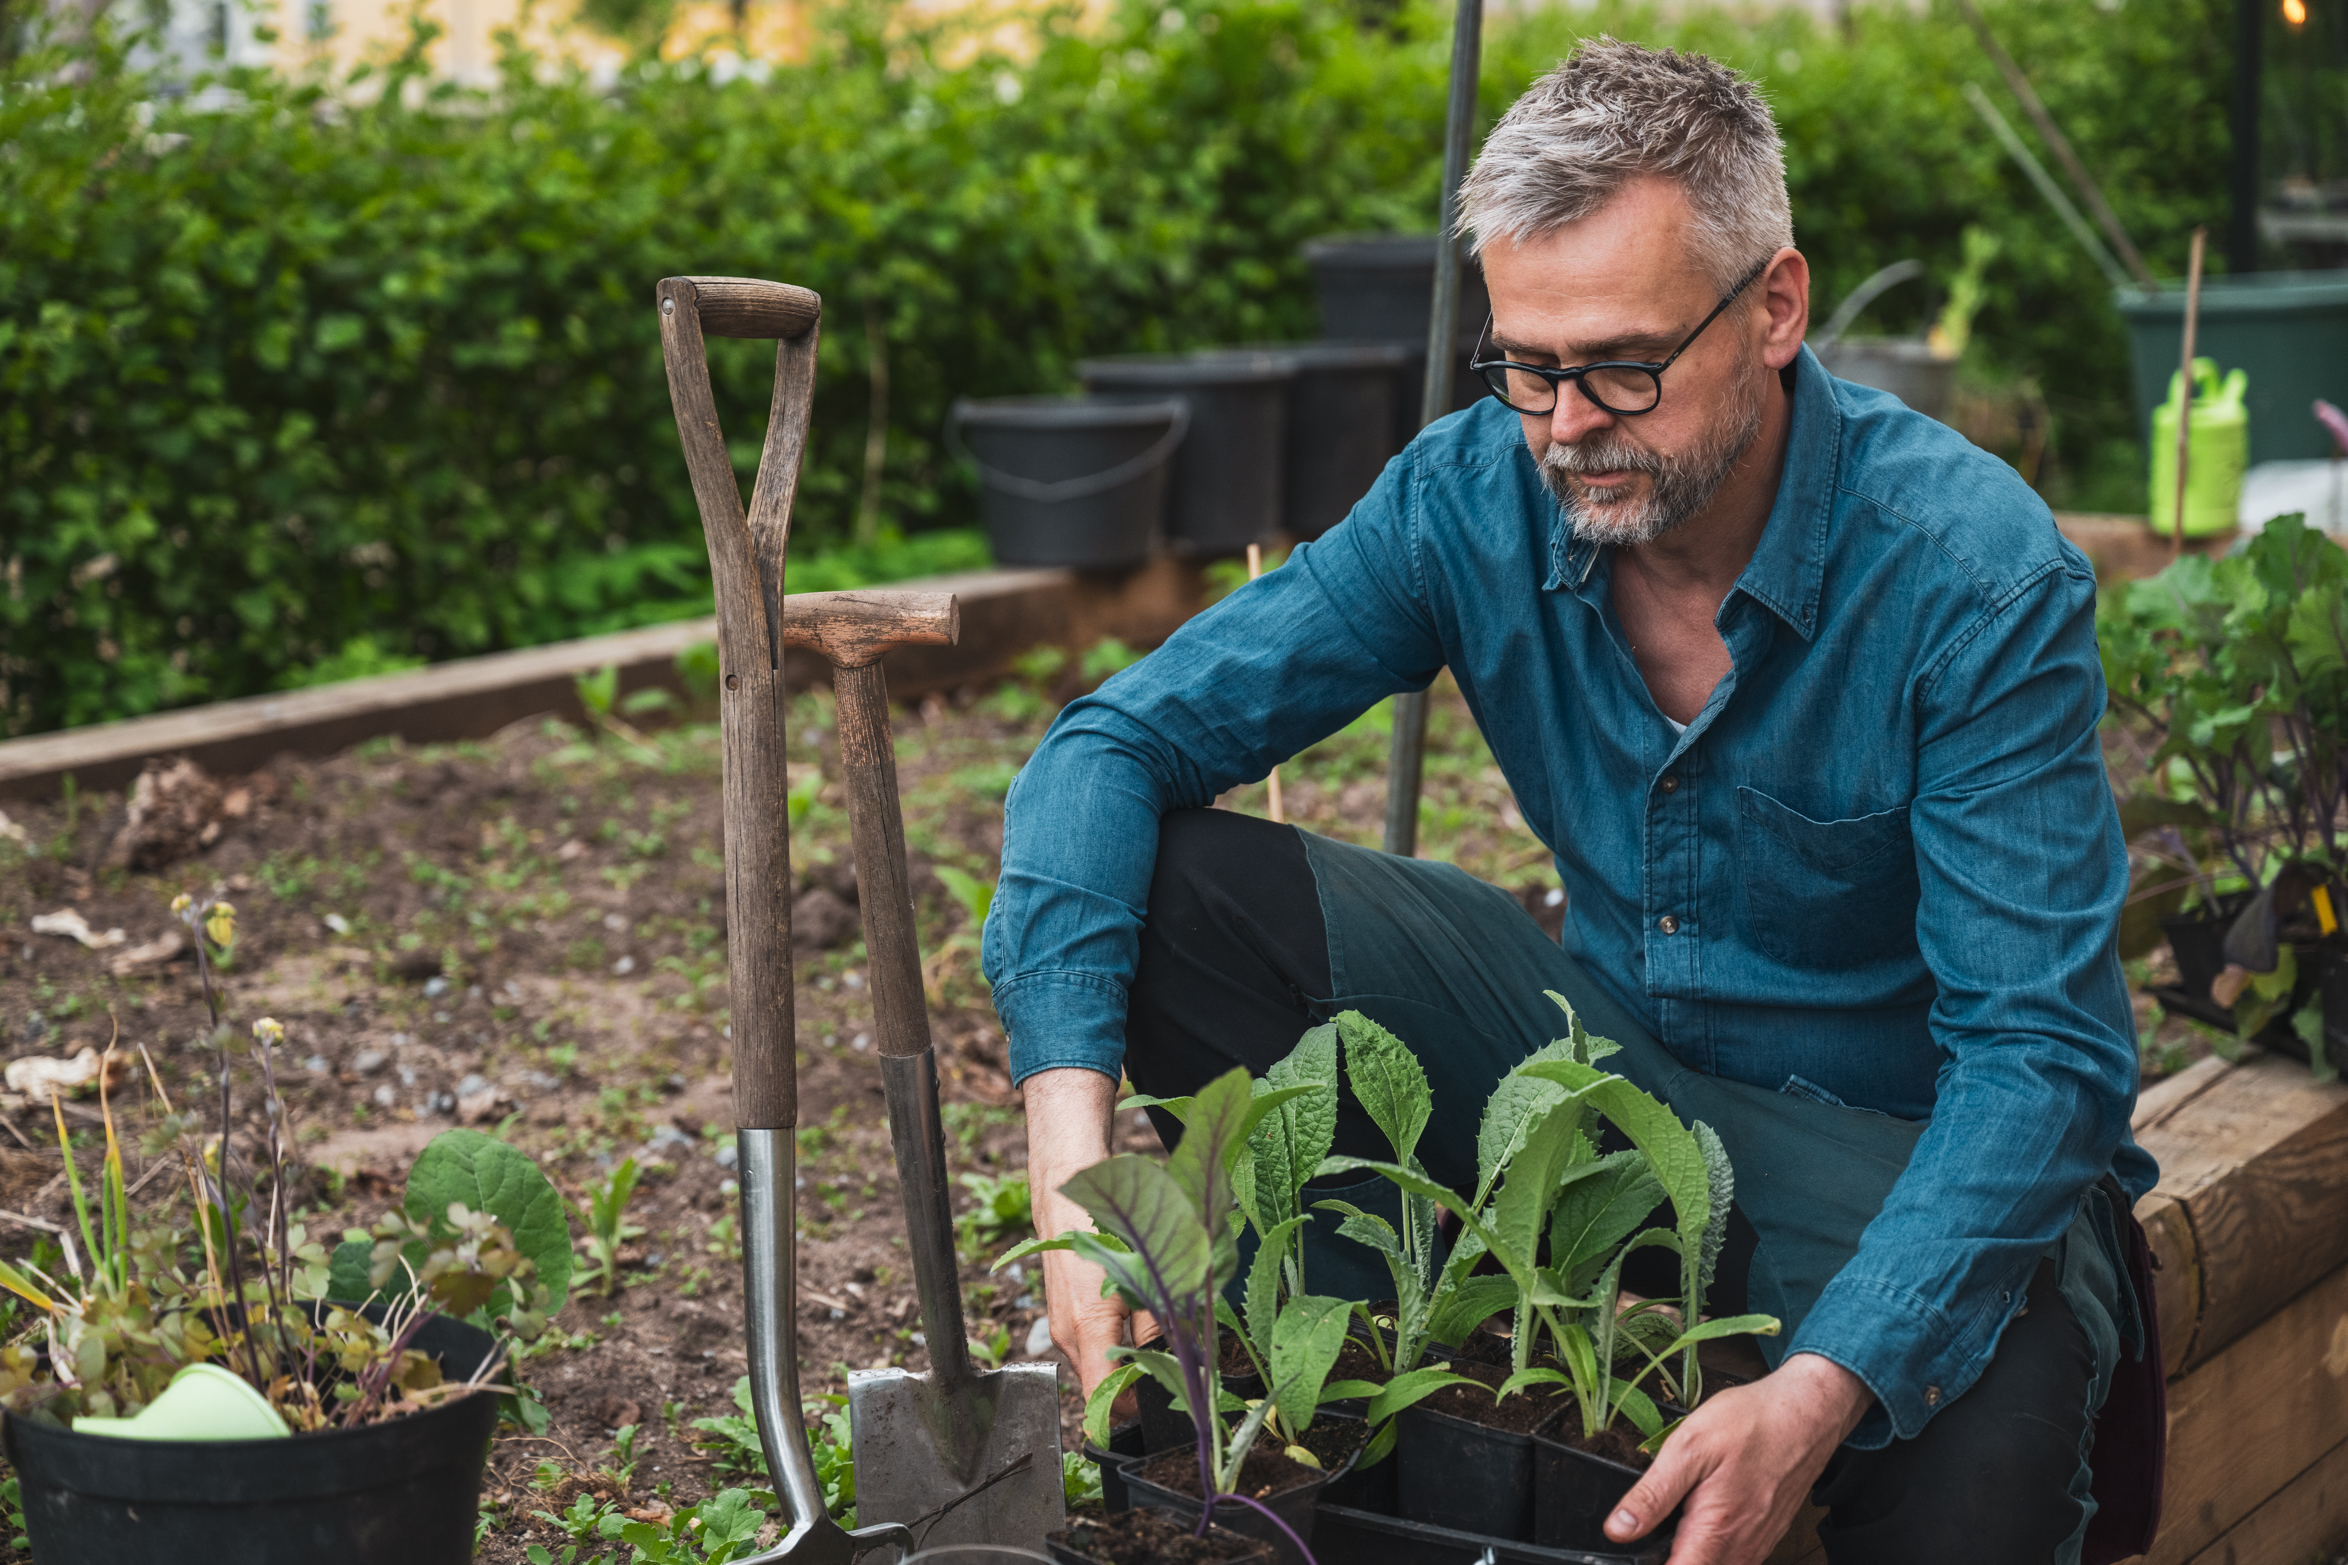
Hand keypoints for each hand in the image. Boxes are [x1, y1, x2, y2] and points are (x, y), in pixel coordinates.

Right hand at [1022, 1067, 1145, 1394]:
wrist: (1064, 1196)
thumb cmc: (1101, 1228)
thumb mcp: (1141, 1277)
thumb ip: (1159, 1324)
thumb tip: (1182, 1360)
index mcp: (1087, 1333)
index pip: (1105, 1403)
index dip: (1136, 1414)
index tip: (1166, 1411)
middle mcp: (1069, 1340)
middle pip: (1107, 1386)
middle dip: (1142, 1383)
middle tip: (1177, 1365)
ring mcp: (1064, 1331)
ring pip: (1103, 1365)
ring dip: (1131, 1359)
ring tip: (1160, 1334)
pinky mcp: (1065, 1319)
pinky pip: (1095, 1345)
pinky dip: (1117, 1341)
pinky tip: (1137, 1316)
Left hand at [1605, 1353, 1873, 1564]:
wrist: (1805, 1414)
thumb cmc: (1751, 1423)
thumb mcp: (1688, 1448)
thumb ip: (1653, 1494)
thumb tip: (1618, 1530)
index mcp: (1716, 1531)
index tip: (1633, 1551)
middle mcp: (1741, 1548)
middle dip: (1670, 1555)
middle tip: (1652, 1526)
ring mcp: (1757, 1544)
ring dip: (1692, 1551)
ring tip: (1677, 1518)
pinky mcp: (1767, 1536)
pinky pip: (1735, 1557)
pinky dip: (1713, 1546)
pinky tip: (1703, 1516)